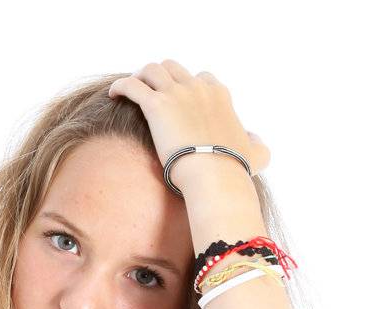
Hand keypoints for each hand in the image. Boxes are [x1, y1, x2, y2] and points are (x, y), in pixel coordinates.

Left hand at [107, 60, 270, 182]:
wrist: (215, 176)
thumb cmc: (234, 170)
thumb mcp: (256, 155)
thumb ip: (257, 145)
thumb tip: (256, 142)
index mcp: (219, 95)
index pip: (201, 78)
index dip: (186, 87)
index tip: (177, 101)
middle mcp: (198, 88)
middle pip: (173, 68)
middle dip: (160, 77)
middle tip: (149, 93)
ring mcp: (177, 94)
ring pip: (152, 70)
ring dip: (140, 76)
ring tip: (130, 91)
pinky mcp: (156, 105)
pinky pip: (133, 85)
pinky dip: (122, 86)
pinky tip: (113, 93)